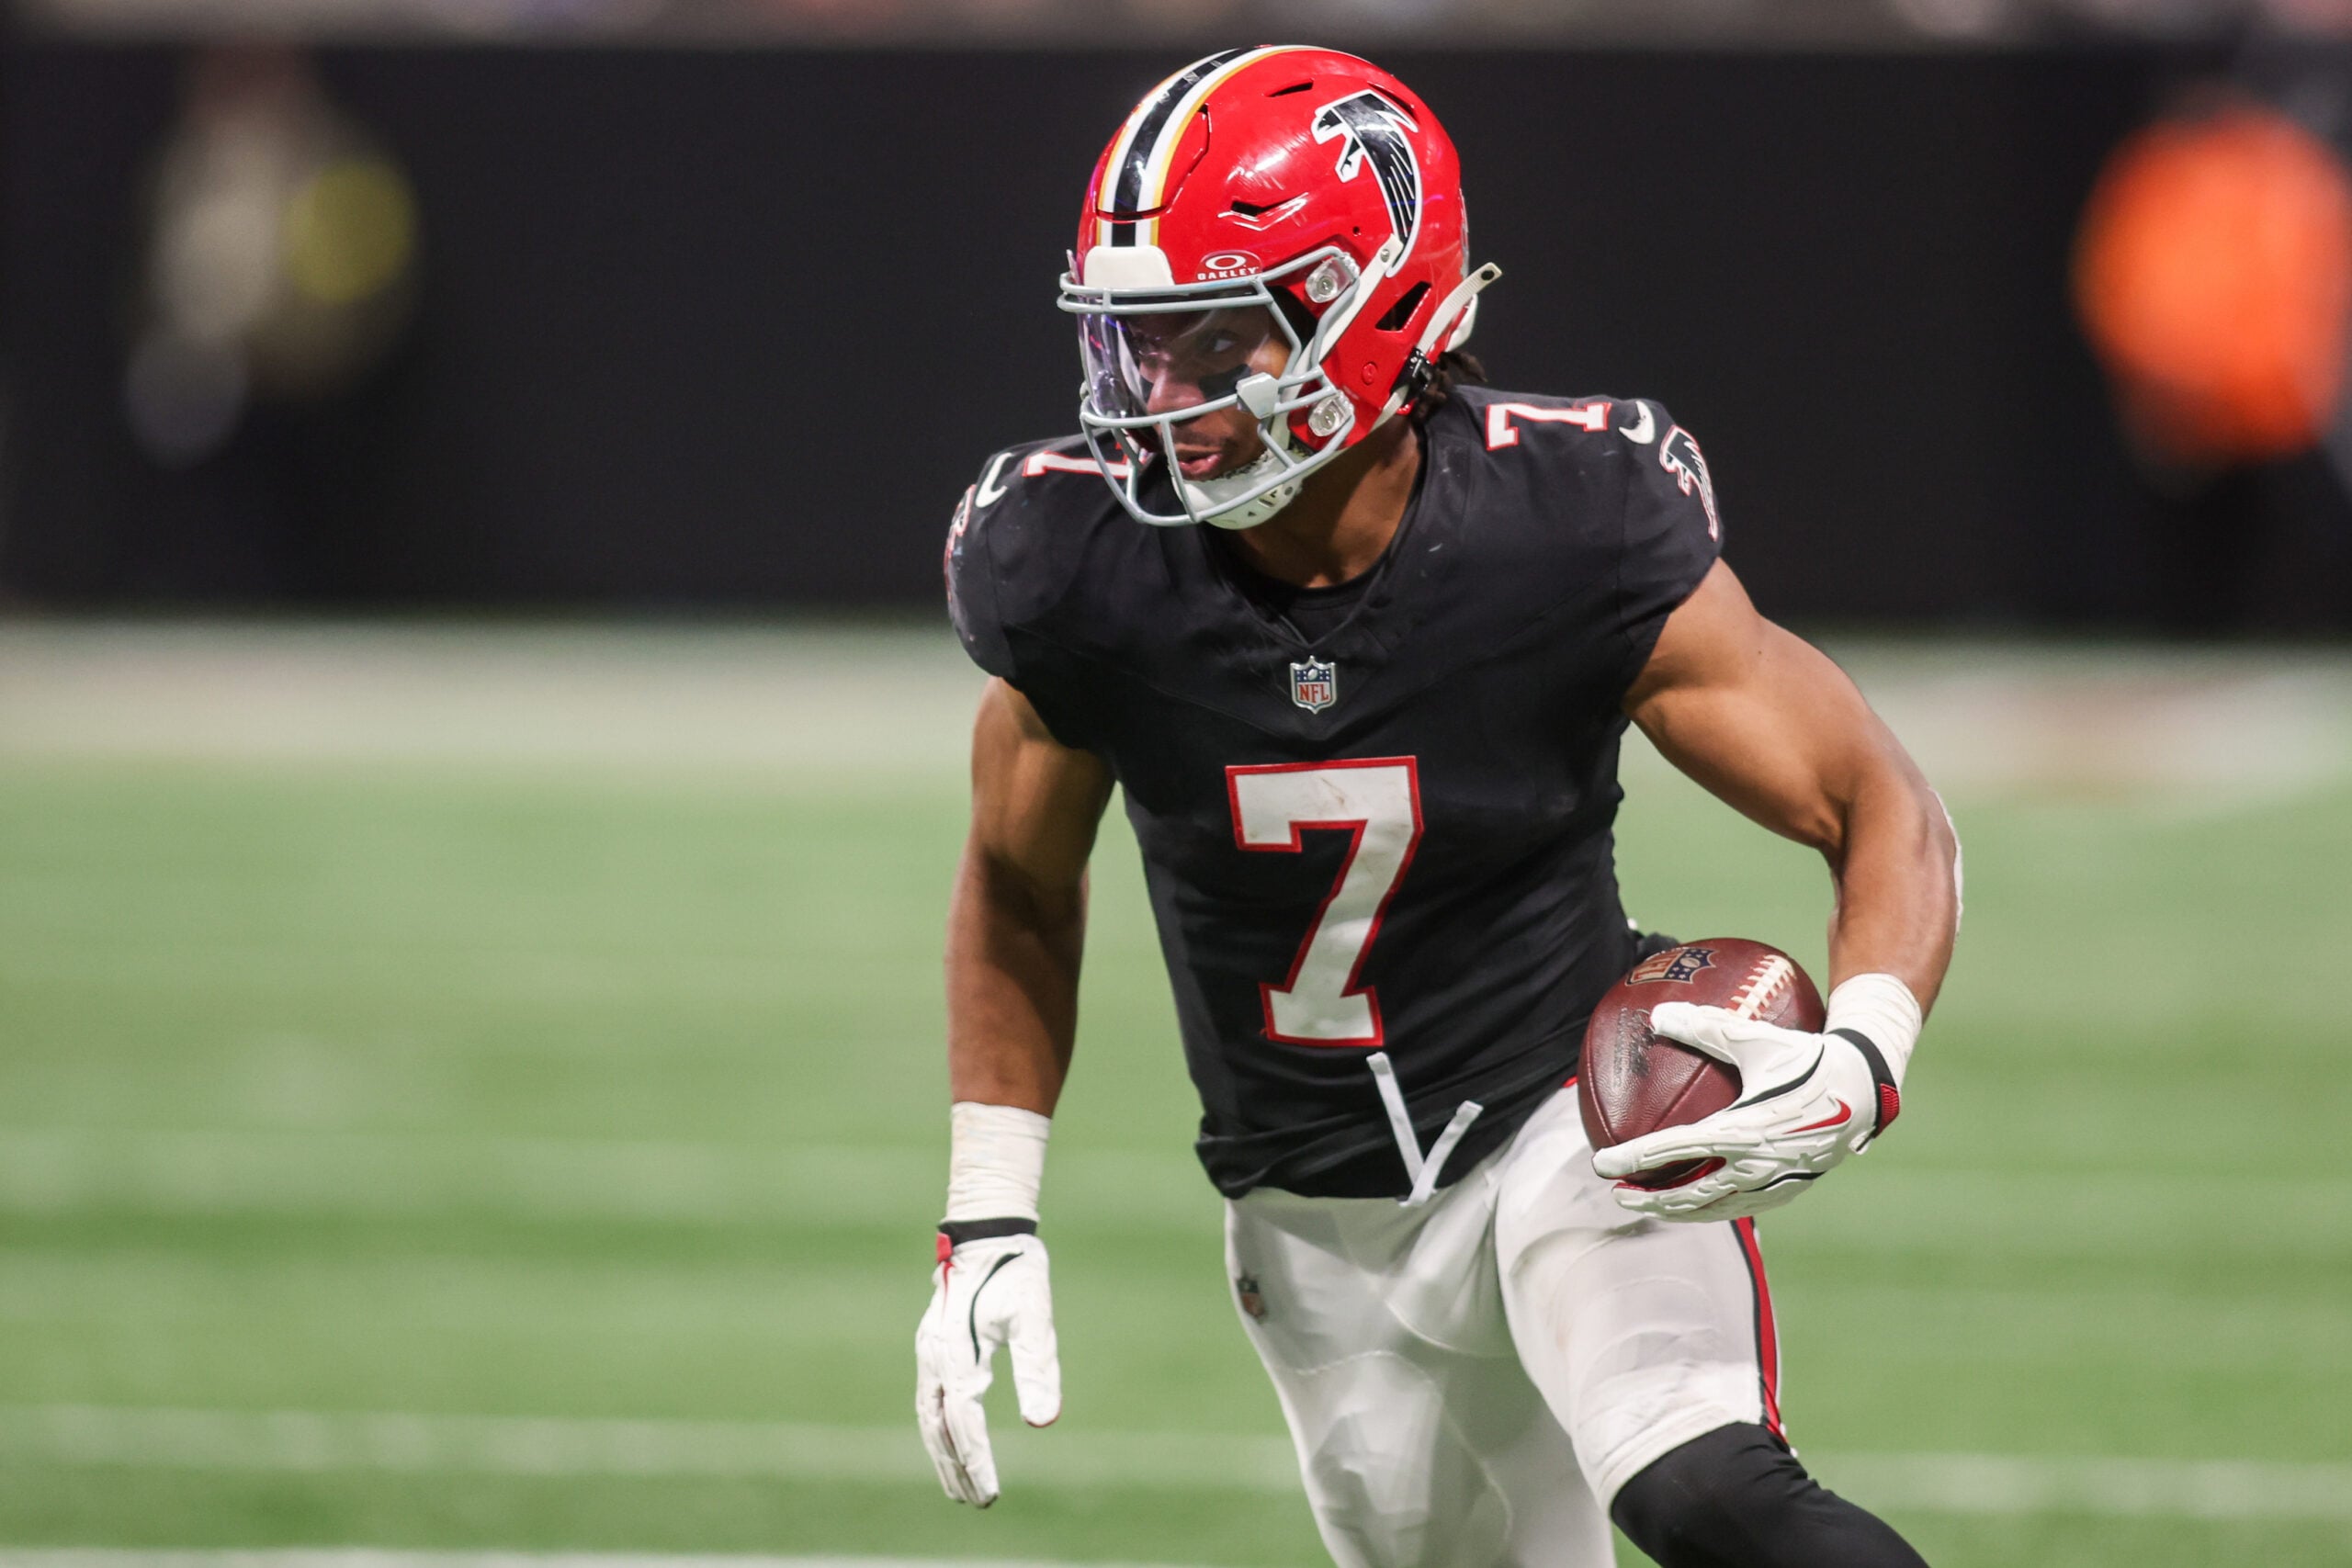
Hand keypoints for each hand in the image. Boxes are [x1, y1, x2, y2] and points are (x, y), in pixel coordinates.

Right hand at [914, 1230, 1059, 1505]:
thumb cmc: (1016, 1272)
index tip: (990, 1489)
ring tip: (960, 1488)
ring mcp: (928, 1351)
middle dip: (957, 1467)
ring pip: (929, 1417)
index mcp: (956, 1350)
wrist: (988, 1231)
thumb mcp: (1035, 1317)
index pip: (964, 1419)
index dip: (977, 1458)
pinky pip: (930, 1400)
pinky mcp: (932, 1347)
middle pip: (939, 1427)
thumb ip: (1037, 1368)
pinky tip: (952, 1444)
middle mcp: (934, 1355)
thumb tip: (1043, 1421)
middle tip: (979, 1502)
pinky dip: (939, 1430)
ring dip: (944, 1454)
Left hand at [1592, 1002, 1884, 1221]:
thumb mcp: (1756, 1038)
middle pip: (1690, 1194)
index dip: (1633, 1159)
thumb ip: (1705, 1026)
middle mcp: (1756, 1165)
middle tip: (1615, 1193)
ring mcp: (1774, 1183)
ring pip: (1715, 1208)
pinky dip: (1710, 1208)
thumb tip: (1657, 1014)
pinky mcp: (1787, 1190)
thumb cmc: (1807, 1058)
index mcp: (1743, 1130)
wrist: (1865, 1090)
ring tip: (1647, 1205)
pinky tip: (1694, 1201)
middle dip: (1649, 1198)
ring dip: (1677, 1210)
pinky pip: (1740, 1207)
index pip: (1674, 1150)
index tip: (1600, 1163)